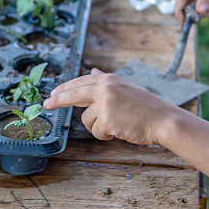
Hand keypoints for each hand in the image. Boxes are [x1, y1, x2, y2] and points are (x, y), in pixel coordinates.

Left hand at [43, 68, 176, 144]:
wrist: (162, 120)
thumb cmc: (145, 107)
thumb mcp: (123, 88)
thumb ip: (105, 82)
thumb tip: (91, 73)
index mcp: (108, 80)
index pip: (79, 83)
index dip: (63, 89)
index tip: (51, 95)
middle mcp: (104, 88)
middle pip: (73, 95)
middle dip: (57, 101)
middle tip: (46, 105)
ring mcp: (105, 104)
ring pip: (87, 120)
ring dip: (98, 127)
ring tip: (116, 124)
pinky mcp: (107, 120)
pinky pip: (96, 132)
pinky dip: (105, 135)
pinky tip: (120, 131)